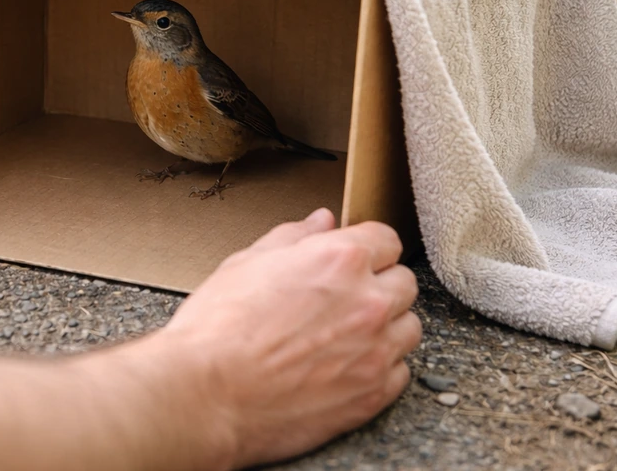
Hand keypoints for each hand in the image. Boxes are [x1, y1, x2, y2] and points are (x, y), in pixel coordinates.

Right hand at [160, 208, 420, 467]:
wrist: (207, 394)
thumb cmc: (217, 328)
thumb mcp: (246, 263)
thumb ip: (293, 237)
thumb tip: (322, 221)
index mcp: (339, 259)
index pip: (386, 239)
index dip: (365, 248)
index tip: (350, 261)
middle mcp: (368, 301)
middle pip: (404, 282)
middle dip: (378, 285)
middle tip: (342, 300)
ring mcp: (375, 351)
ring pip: (409, 327)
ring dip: (386, 327)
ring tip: (346, 336)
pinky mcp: (373, 394)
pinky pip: (399, 372)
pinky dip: (380, 368)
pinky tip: (344, 367)